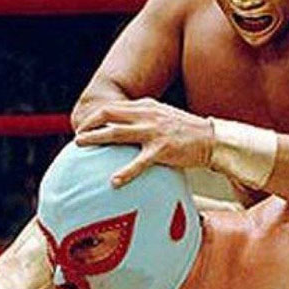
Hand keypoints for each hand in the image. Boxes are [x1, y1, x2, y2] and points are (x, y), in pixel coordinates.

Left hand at [75, 98, 213, 186]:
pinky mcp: (163, 149)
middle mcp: (148, 115)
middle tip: (77, 138)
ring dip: (96, 138)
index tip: (84, 127)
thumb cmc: (186, 131)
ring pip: (117, 133)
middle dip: (89, 124)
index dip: (95, 116)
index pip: (114, 107)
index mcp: (147, 106)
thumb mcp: (163, 116)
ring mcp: (154, 131)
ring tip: (80, 145)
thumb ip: (144, 117)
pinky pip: (139, 162)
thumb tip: (123, 126)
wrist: (211, 139)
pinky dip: (125, 172)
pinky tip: (114, 181)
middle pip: (109, 114)